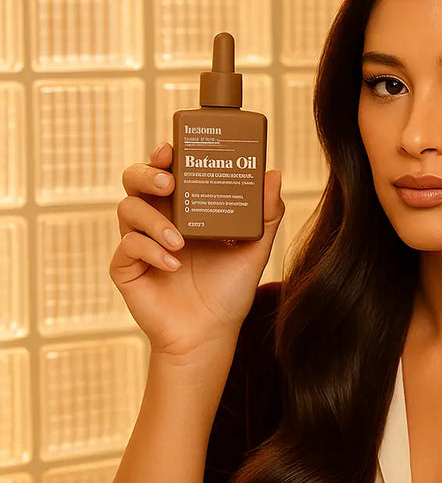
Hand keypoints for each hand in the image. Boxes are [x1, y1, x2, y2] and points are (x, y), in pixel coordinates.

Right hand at [110, 142, 284, 356]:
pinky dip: (150, 250)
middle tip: (168, 182)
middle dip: (146, 174)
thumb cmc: (229, 290)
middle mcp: (157, 220)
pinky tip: (173, 264)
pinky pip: (127, 247)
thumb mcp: (254, 249)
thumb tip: (274, 173)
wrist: (210, 334)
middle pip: (134, 180)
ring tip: (180, 240)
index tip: (172, 148)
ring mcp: (138, 242)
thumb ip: (266, 214)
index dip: (163, 155)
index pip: (167, 171)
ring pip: (127, 208)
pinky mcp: (126, 267)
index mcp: (184, 209)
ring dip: (153, 219)